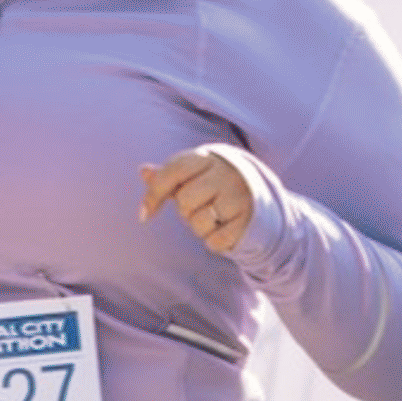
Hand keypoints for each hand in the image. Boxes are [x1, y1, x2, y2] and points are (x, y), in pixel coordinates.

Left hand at [140, 146, 261, 254]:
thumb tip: (144, 171)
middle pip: (185, 201)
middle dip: (186, 211)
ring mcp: (239, 196)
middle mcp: (225, 173)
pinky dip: (214, 242)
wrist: (257, 193)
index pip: (173, 172)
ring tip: (214, 217)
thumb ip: (167, 176)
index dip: (154, 195)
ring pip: (199, 223)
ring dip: (200, 228)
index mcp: (207, 158)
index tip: (144, 215)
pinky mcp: (248, 220)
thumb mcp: (193, 174)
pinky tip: (224, 229)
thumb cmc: (214, 183)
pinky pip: (215, 241)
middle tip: (200, 207)